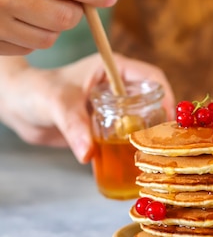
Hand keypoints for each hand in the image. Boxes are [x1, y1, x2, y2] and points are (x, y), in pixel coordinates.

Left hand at [0, 53, 174, 162]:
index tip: (170, 118)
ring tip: (152, 158)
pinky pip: (123, 138)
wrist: (18, 108)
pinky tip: (132, 167)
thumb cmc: (36, 92)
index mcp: (112, 69)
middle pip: (152, 102)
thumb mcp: (57, 104)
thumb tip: (88, 154)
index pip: (151, 77)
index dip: (165, 95)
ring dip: (147, 139)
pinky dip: (129, 151)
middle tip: (164, 144)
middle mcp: (117, 88)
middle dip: (160, 122)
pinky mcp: (104, 127)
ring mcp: (112, 108)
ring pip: (140, 122)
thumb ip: (73, 126)